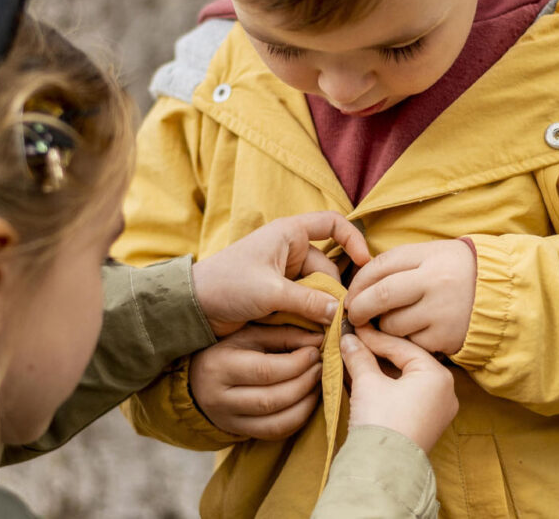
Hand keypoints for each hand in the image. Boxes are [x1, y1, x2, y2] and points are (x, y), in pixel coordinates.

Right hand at [190, 324, 324, 439]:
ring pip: (276, 422)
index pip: (265, 370)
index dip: (296, 363)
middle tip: (321, 368)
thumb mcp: (250, 334)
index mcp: (219, 366)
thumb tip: (318, 340)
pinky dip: (298, 419)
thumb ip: (284, 335)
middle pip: (273, 399)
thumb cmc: (227, 349)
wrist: (197, 379)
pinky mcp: (239, 432)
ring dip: (306, 403)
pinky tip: (307, 401)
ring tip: (317, 384)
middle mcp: (219, 398)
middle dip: (305, 383)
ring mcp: (228, 420)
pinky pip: (275, 433)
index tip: (315, 352)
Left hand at [192, 211, 370, 336]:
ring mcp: (285, 275)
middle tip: (332, 322)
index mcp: (289, 234)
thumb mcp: (270, 293)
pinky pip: (306, 305)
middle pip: (329, 270)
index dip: (353, 239)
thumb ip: (309, 302)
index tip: (365, 263)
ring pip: (319, 292)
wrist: (193, 307)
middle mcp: (290, 251)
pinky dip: (309, 318)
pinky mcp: (280, 297)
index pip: (332, 224)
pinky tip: (307, 334)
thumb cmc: (226, 286)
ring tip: (316, 331)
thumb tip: (342, 314)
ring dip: (319, 311)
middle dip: (332, 295)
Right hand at [340, 327, 456, 453]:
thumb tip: (348, 340)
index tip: (354, 328)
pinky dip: (385, 386)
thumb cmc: (382, 421)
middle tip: (354, 341)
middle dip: (377, 352)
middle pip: (406, 361)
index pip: (402, 347)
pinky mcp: (424, 424)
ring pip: (404, 379)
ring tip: (354, 357)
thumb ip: (359, 356)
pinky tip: (363, 377)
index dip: (374, 337)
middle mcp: (444, 392)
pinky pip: (405, 395)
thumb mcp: (367, 382)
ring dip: (379, 369)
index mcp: (438, 376)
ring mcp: (436, 410)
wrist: (382, 469)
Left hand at [345, 239, 475, 353]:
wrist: (504, 296)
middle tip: (353, 315)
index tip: (350, 293)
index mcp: (429, 257)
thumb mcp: (432, 255)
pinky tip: (414, 333)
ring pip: (392, 324)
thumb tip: (359, 281)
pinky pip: (411, 343)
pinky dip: (407, 341)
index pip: (380, 266)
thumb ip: (400, 264)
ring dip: (383, 327)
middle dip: (359, 308)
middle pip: (380, 296)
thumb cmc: (458, 272)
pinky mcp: (446, 338)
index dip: (358, 281)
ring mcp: (442, 312)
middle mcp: (435, 283)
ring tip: (389, 322)